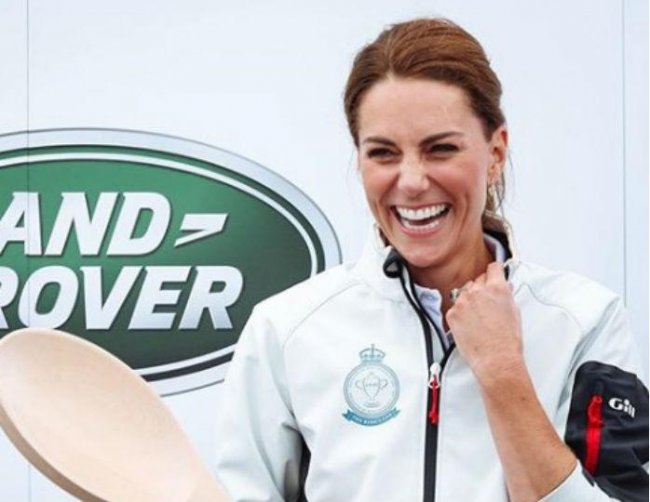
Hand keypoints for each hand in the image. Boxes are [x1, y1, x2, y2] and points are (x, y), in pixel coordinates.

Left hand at [446, 262, 522, 384]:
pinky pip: (455, 307)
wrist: (495, 359)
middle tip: (486, 303)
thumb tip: (503, 288)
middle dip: (482, 288)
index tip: (493, 273)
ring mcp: (462, 302)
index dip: (494, 271)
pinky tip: (469, 324)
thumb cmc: (507, 341)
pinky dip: (460, 313)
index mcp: (497, 288)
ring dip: (469, 299)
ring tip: (478, 317)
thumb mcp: (514, 312)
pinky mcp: (452, 314)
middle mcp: (478, 292)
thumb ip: (506, 295)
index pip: (493, 268)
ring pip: (464, 292)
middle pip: (477, 280)